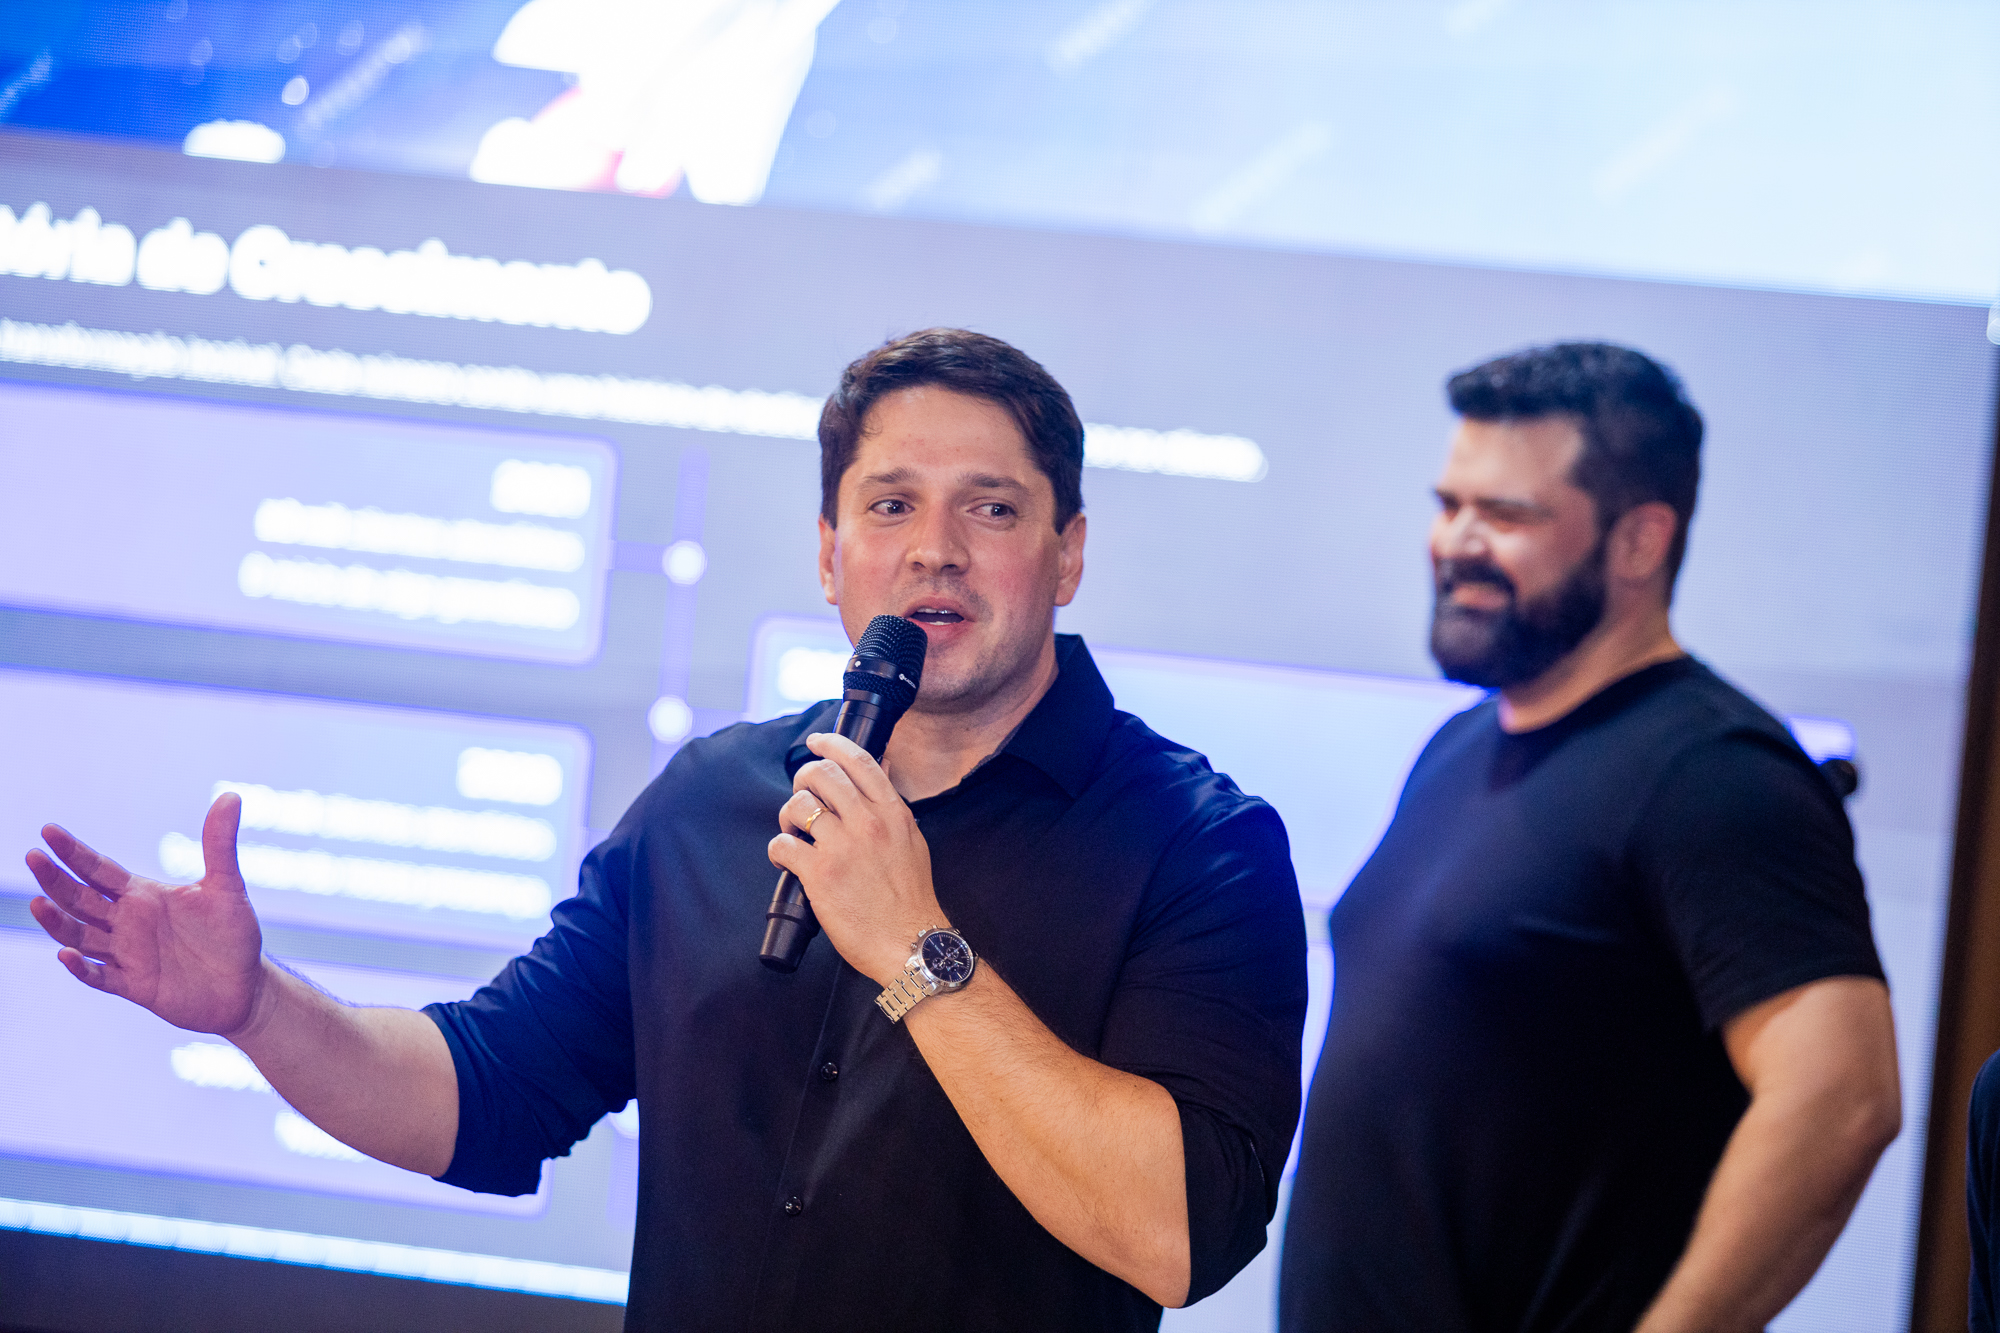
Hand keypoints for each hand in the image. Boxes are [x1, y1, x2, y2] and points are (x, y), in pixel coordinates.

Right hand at [26, 793, 268, 1036]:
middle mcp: (128, 923)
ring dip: (58, 922)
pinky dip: (82, 967)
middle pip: (81, 899)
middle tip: (33, 857)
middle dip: (56, 880)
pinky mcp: (135, 985)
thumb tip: (231, 794)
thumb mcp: (227, 886)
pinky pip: (101, 977)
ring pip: (80, 936)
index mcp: (143, 895)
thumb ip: (220, 844)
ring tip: (38, 903)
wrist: (246, 986)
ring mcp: (127, 955)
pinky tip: (67, 954)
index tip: (48, 831)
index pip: (99, 870)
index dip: (74, 852)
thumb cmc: (234, 934)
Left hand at [769, 732, 944, 984]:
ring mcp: (842, 846)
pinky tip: (788, 859)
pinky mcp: (820, 873)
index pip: (859, 760)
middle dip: (804, 780)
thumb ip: (892, 806)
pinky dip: (779, 849)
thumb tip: (882, 768)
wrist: (910, 943)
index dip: (832, 744)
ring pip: (798, 805)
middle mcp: (868, 822)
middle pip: (822, 775)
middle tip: (803, 796)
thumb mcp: (912, 841)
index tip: (817, 742)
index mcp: (892, 812)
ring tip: (796, 833)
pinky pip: (783, 844)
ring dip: (789, 816)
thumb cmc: (910, 898)